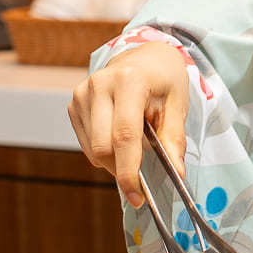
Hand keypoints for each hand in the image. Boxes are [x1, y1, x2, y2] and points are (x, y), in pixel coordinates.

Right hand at [68, 43, 190, 206]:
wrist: (145, 56)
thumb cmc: (164, 80)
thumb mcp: (178, 105)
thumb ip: (174, 139)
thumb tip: (176, 173)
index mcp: (129, 81)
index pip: (124, 135)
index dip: (129, 171)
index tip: (136, 196)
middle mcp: (100, 84)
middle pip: (103, 146)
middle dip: (121, 169)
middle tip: (140, 176)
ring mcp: (83, 92)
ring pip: (92, 148)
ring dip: (112, 160)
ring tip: (133, 145)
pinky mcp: (74, 102)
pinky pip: (85, 142)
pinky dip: (102, 150)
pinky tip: (117, 135)